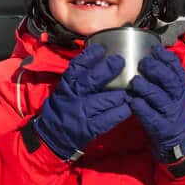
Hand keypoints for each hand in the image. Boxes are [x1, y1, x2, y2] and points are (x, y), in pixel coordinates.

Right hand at [34, 44, 131, 159]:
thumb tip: (100, 60)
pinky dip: (121, 111)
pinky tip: (129, 106)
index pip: (77, 66)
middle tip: (120, 62)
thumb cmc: (63, 108)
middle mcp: (74, 97)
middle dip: (108, 69)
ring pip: (105, 100)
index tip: (102, 49)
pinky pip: (110, 118)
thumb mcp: (65, 89)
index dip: (90, 56)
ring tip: (131, 89)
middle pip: (92, 80)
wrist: (53, 135)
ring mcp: (82, 113)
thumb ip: (79, 77)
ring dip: (121, 94)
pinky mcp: (90, 128)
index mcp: (67, 85)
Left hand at [127, 45, 184, 161]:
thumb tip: (150, 60)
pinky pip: (152, 117)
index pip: (178, 71)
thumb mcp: (174, 99)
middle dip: (158, 70)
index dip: (168, 59)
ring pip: (161, 98)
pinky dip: (142, 109)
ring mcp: (171, 116)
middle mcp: (178, 101)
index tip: (156, 49)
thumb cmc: (173, 118)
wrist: (183, 146)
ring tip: (135, 81)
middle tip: (143, 63)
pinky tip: (132, 102)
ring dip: (147, 88)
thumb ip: (165, 83)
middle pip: (171, 82)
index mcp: (181, 92)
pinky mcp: (162, 129)